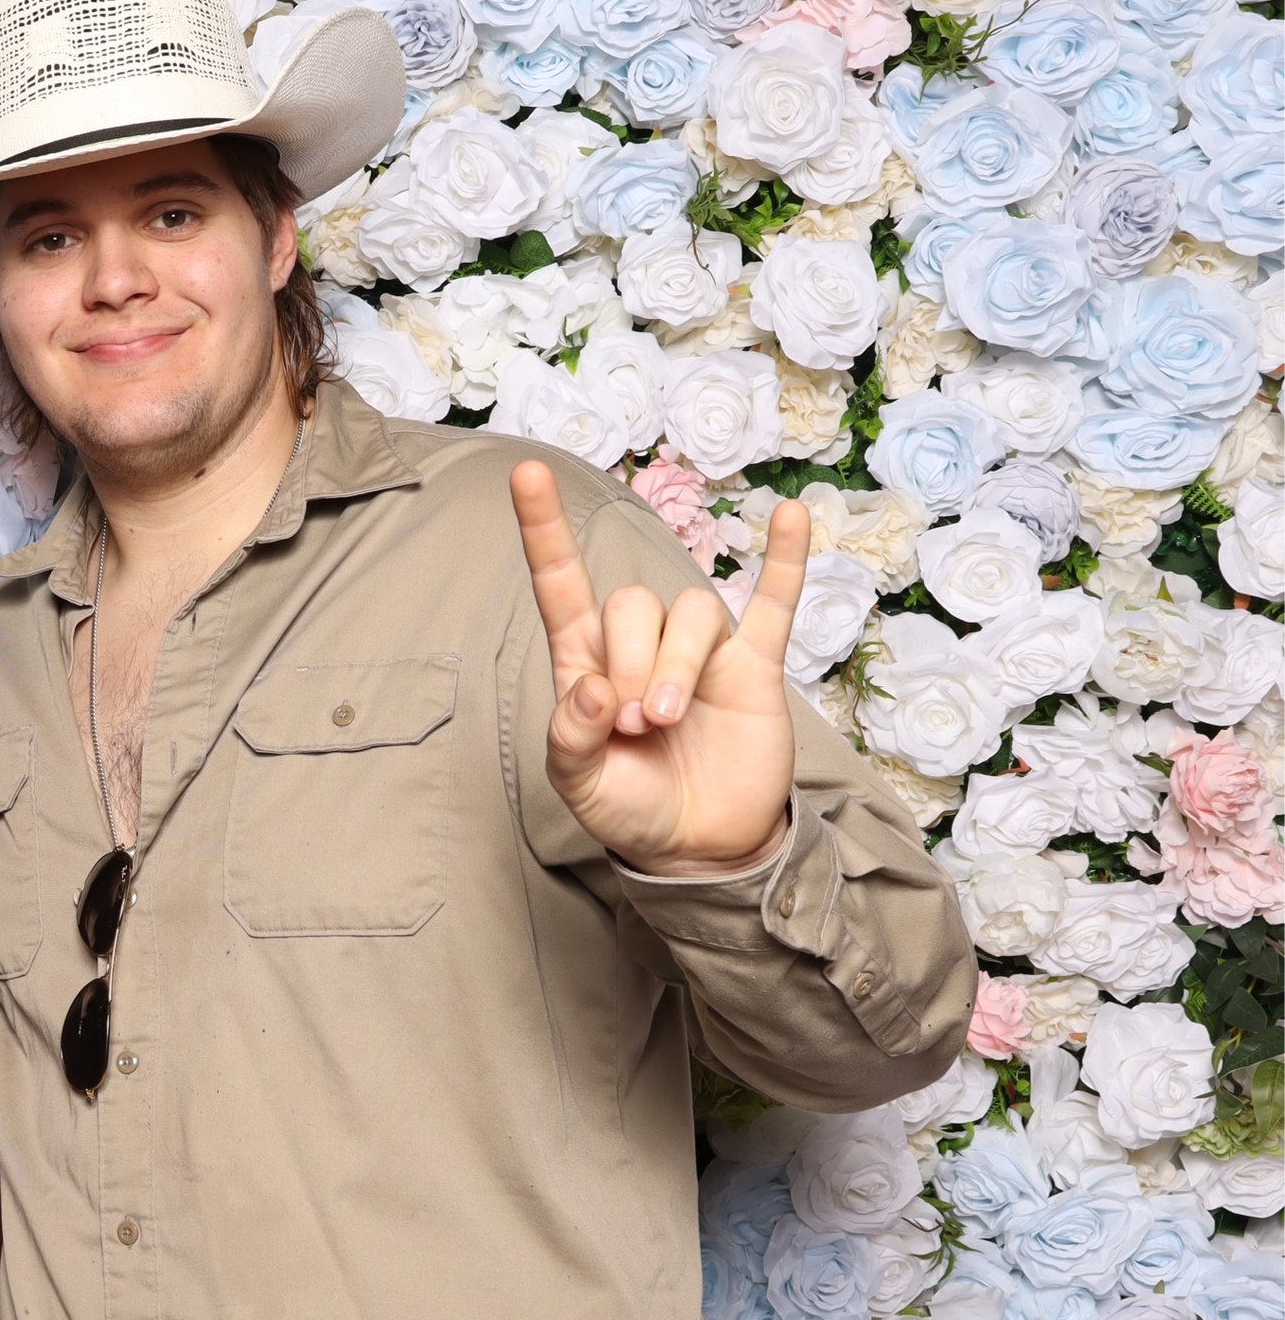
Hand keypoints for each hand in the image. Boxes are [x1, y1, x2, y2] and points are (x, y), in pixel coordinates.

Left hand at [511, 459, 810, 877]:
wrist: (699, 846)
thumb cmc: (630, 808)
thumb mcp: (580, 785)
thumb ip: (572, 739)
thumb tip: (593, 688)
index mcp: (586, 663)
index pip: (560, 583)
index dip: (543, 529)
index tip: (526, 472)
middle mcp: (640, 645)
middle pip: (634, 603)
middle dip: (633, 661)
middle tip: (638, 724)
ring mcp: (701, 652)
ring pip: (693, 612)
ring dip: (678, 662)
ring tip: (668, 719)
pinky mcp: (754, 667)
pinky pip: (773, 603)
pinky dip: (785, 560)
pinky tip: (793, 516)